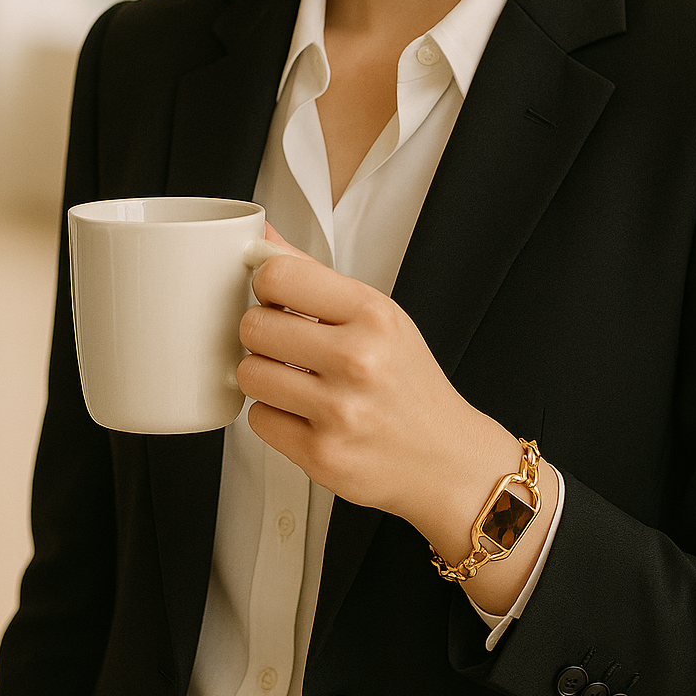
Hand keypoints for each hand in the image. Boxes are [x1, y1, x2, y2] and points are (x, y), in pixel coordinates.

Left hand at [237, 225, 494, 525]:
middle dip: (263, 335)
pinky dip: (274, 417)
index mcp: (373, 314)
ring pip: (249, 373)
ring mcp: (339, 411)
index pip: (278, 275)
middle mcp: (359, 360)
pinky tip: (304, 415)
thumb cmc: (408, 383)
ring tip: (296, 382)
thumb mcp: (378, 316)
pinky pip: (258, 419)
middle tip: (288, 345)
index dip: (267, 286)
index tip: (278, 298)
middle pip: (254, 325)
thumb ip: (314, 276)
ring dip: (265, 377)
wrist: (446, 458)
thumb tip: (262, 237)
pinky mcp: (322, 455)